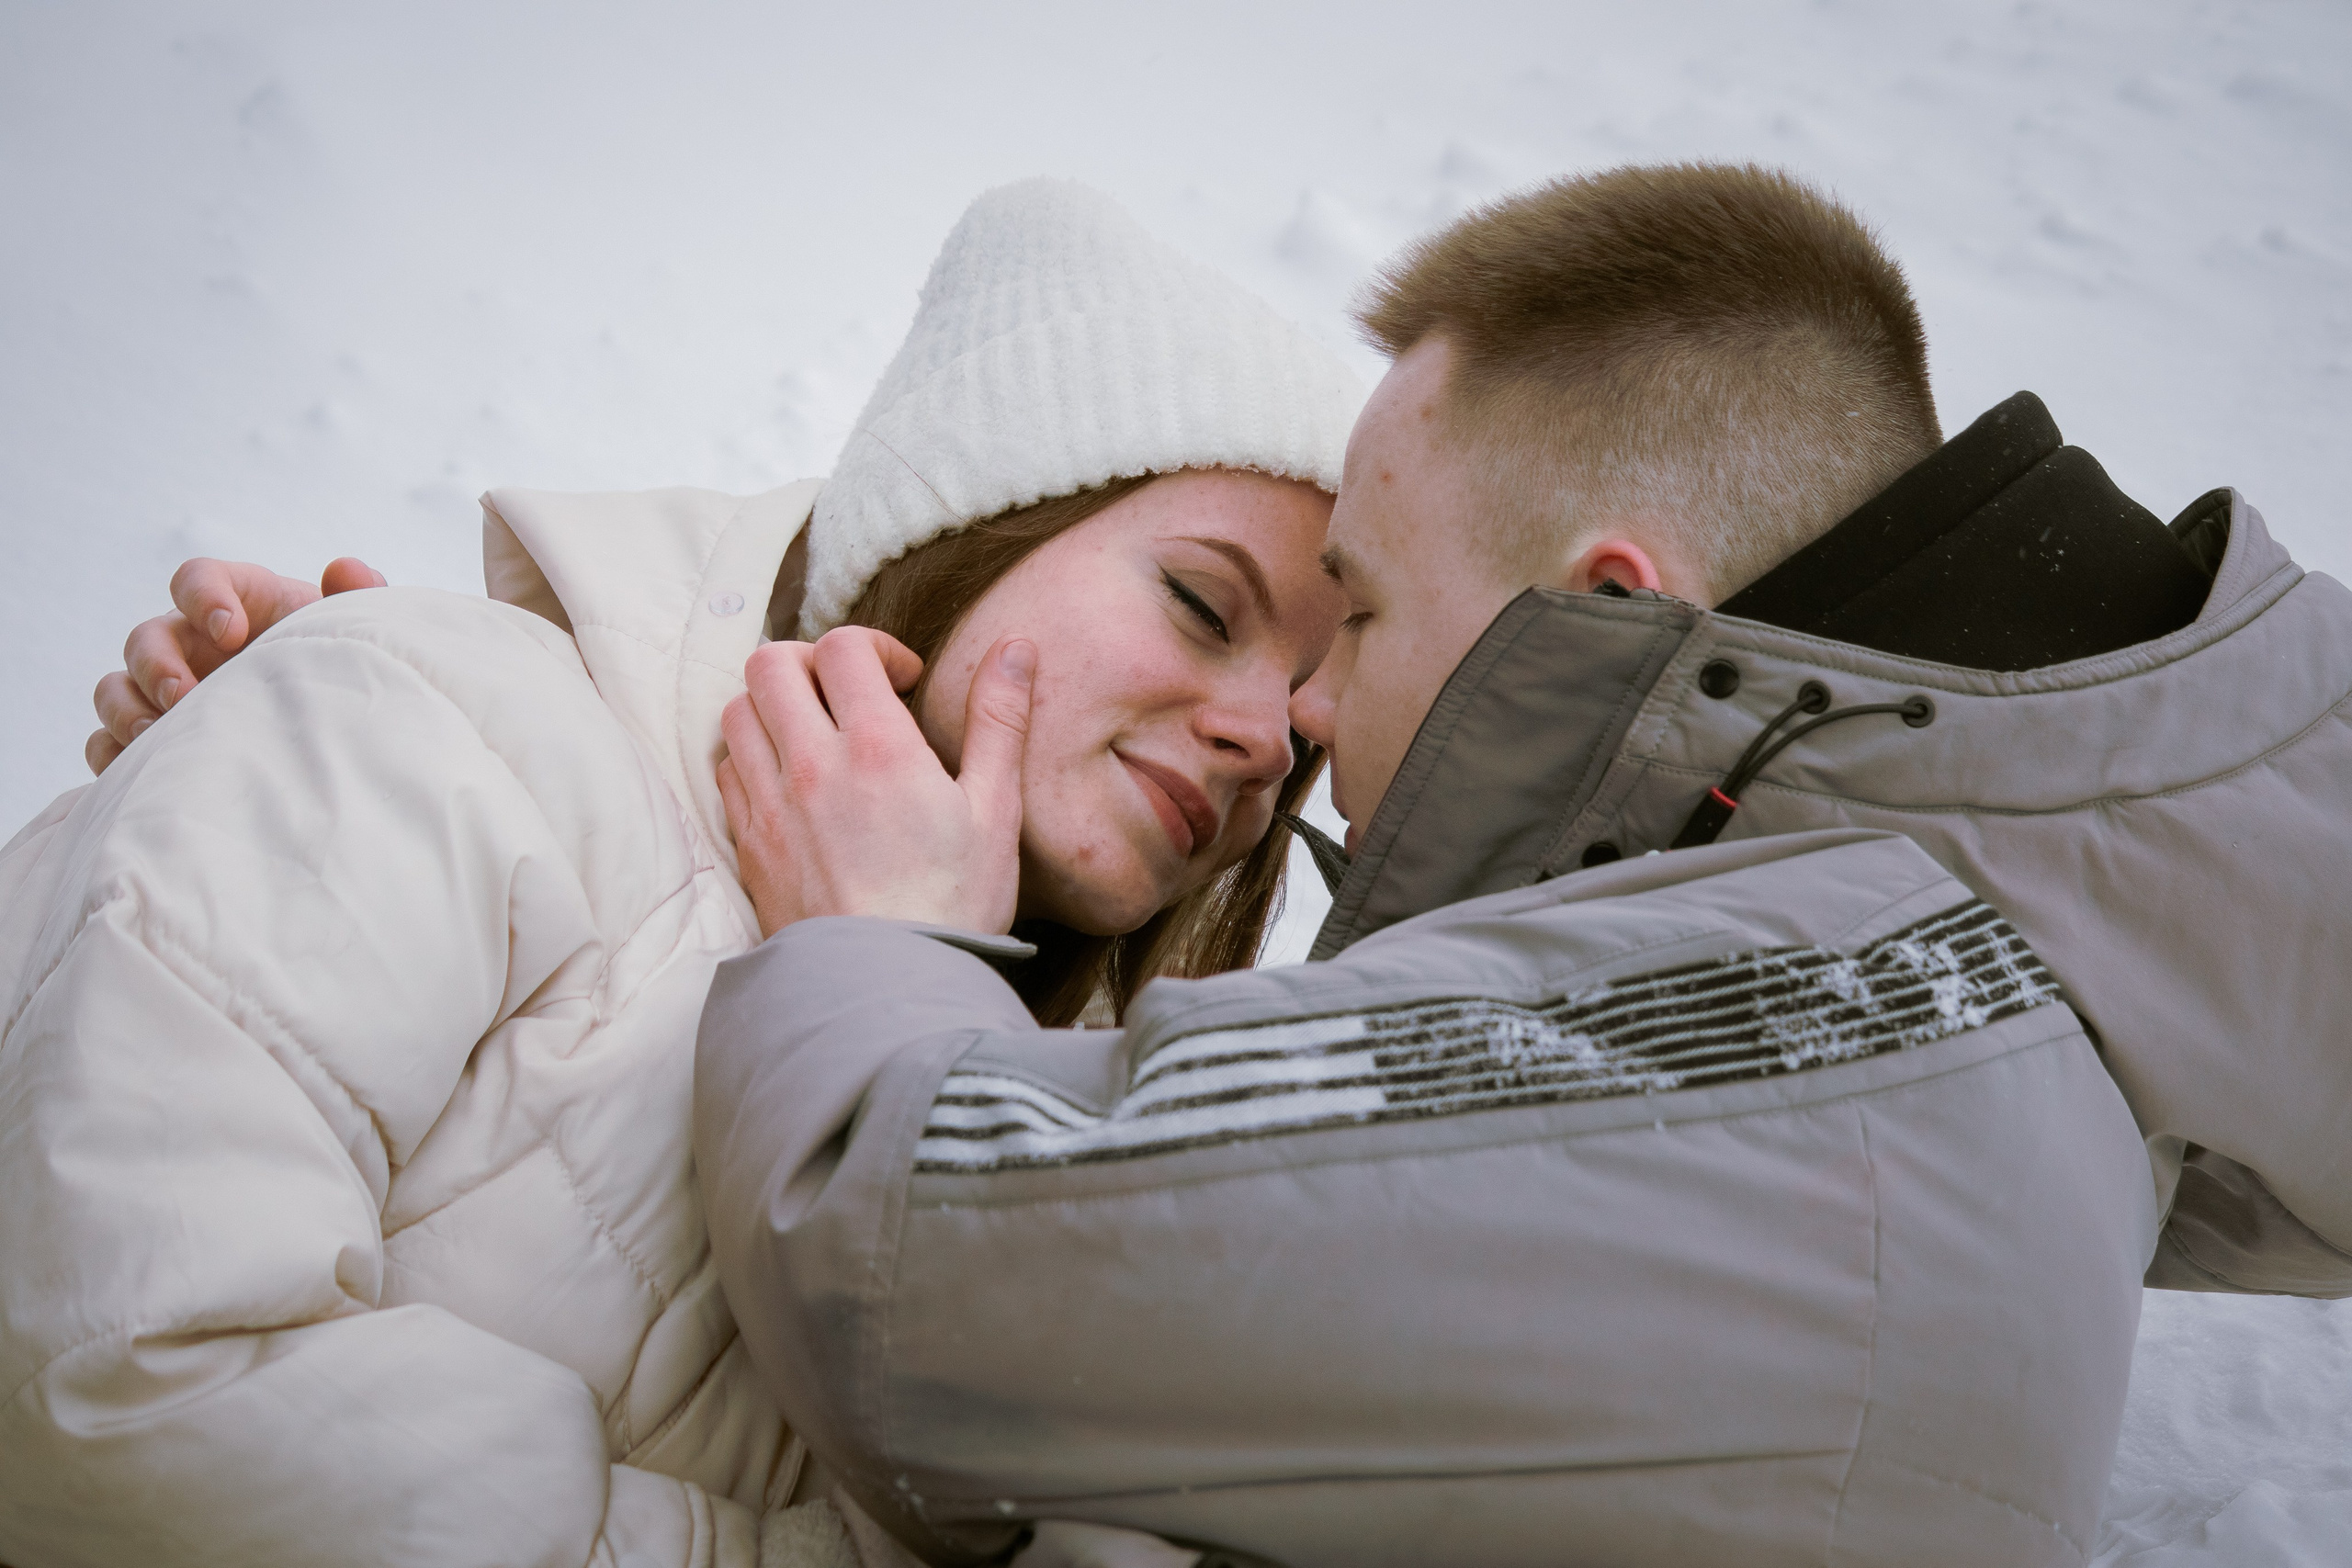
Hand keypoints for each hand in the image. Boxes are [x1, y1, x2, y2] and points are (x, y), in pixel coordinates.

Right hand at [88, 556, 385, 773]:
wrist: (338, 725)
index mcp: (237, 604)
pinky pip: (106, 742)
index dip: (204, 597)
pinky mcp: (153, 736)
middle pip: (145, 639)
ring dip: (127, 712)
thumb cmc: (338, 666)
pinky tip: (143, 772)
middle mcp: (191, 643)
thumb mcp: (350, 631)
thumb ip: (356, 595)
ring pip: (115, 689)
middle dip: (157, 666)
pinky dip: (113, 755)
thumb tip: (347, 569)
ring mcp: (167, 690)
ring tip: (158, 739)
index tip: (232, 629)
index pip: (197, 578)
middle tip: (186, 697)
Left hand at [716, 626, 1034, 938]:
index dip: (876, 646)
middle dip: (811, 661)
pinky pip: (726, 771)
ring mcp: (770, 806)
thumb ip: (1000, 720)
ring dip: (774, 705)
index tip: (904, 681)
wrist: (890, 992)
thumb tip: (1016, 649)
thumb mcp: (996, 811)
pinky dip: (750, 756)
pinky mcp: (749, 845)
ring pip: (737, 713)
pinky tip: (790, 780)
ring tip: (815, 731)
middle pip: (771, 665)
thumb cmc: (953, 905)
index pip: (843, 647)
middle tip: (848, 691)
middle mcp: (810, 766)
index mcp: (876, 748)